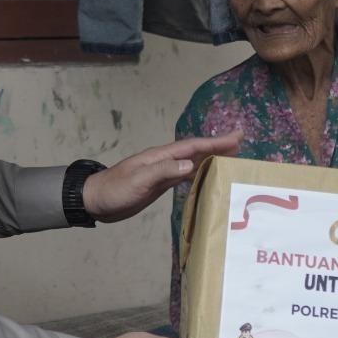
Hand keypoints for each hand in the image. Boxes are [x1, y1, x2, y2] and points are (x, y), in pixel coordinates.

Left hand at [80, 130, 242, 223]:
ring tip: (230, 158)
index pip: (193, 146)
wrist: (96, 201)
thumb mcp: (139, 180)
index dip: (215, 142)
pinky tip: (206, 177)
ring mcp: (161, 173)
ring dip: (211, 159)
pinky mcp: (159, 185)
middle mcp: (164, 162)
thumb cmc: (115, 190)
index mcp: (160, 157)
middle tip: (240, 143)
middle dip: (217, 146)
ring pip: (192, 162)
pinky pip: (184, 176)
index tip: (236, 137)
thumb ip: (163, 172)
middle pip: (196, 151)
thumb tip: (190, 164)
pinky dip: (198, 173)